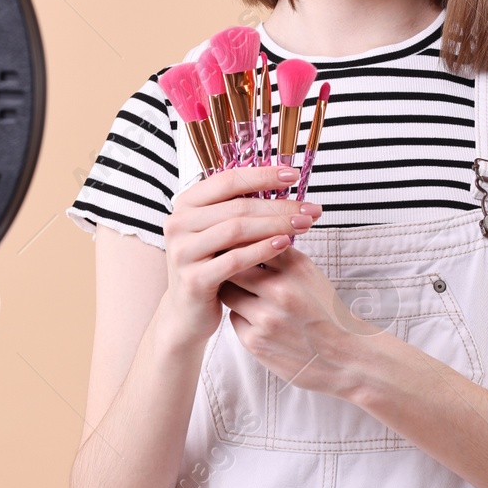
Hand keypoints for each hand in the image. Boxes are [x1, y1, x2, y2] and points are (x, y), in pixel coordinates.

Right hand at [158, 166, 323, 347]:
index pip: (228, 179)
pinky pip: (235, 259)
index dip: (263, 175)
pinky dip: (262, 250)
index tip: (293, 175)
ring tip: (304, 225)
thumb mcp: (220, 233)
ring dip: (275, 224)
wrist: (187, 313)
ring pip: (236, 229)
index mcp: (186, 204)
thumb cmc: (211, 266)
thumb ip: (238, 209)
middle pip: (237, 206)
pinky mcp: (194, 279)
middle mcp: (178, 223)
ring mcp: (183, 251)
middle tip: (309, 208)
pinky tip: (285, 244)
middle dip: (279, 205)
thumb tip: (282, 183)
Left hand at [219, 244, 379, 398]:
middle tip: (231, 269)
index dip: (240, 245)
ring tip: (248, 295)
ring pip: (228, 292)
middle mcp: (280, 290)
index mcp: (296, 267)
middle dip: (230, 267)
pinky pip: (233, 319)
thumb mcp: (309, 274)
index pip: (252, 243)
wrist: (344, 356)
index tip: (235, 247)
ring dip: (233, 292)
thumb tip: (246, 239)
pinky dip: (242, 317)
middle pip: (233, 266)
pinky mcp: (256, 341)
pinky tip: (259, 320)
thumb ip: (279, 255)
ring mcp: (266, 318)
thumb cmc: (325, 312)